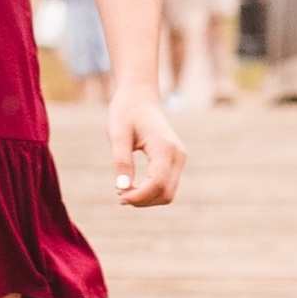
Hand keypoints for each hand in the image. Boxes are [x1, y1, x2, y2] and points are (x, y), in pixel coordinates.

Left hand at [106, 87, 184, 206]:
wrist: (140, 97)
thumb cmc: (126, 112)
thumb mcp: (117, 133)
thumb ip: (121, 160)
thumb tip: (122, 188)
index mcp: (164, 147)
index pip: (158, 183)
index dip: (139, 196)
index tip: (119, 196)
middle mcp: (177, 154)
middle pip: (166, 193)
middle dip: (143, 200)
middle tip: (119, 194)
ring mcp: (179, 158)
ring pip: (168, 193)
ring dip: (147, 199)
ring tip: (123, 190)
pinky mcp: (175, 161)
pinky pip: (167, 185)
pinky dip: (151, 192)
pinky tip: (132, 186)